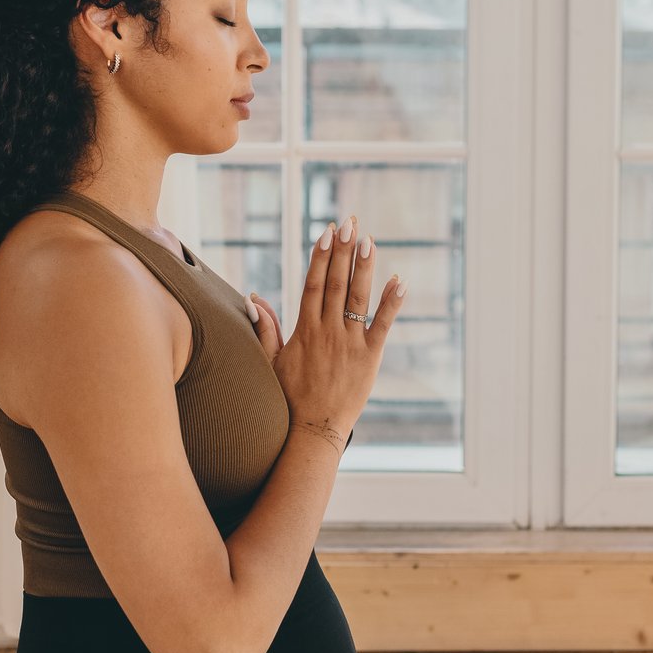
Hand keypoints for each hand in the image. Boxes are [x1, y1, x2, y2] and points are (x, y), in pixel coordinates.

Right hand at [246, 214, 403, 450]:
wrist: (313, 429)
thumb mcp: (271, 361)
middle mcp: (328, 331)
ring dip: (364, 267)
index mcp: (305, 329)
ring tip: (368, 240)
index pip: (313, 283)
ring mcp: (350, 342)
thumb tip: (253, 297)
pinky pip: (383, 325)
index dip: (321, 256)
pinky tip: (398, 281)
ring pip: (358, 298)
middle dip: (343, 251)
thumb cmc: (290, 396)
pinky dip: (391, 303)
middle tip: (349, 223)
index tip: (326, 231)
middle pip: (336, 283)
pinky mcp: (369, 357)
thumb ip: (265, 328)